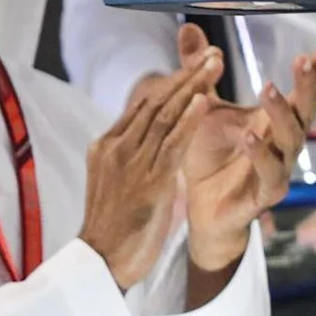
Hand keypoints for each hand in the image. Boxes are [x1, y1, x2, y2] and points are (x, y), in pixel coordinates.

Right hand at [79, 30, 222, 291]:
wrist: (101, 262)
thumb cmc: (115, 226)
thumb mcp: (121, 182)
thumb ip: (136, 156)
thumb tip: (157, 137)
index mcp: (107, 145)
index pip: (143, 104)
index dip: (171, 82)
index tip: (196, 64)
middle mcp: (116, 147)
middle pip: (155, 101)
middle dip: (185, 75)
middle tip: (212, 53)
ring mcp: (131, 163)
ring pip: (165, 116)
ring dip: (192, 86)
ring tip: (214, 64)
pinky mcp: (148, 181)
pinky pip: (171, 145)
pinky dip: (188, 120)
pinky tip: (205, 101)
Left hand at [180, 48, 315, 298]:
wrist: (200, 209)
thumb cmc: (208, 157)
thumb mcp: (201, 106)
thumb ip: (198, 69)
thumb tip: (189, 27)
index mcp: (273, 124)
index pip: (302, 97)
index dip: (312, 77)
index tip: (314, 54)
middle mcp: (282, 145)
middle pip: (305, 113)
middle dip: (309, 87)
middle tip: (304, 62)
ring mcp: (277, 170)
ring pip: (291, 140)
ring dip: (283, 114)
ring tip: (269, 89)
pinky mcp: (263, 195)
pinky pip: (269, 174)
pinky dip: (260, 155)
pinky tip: (248, 136)